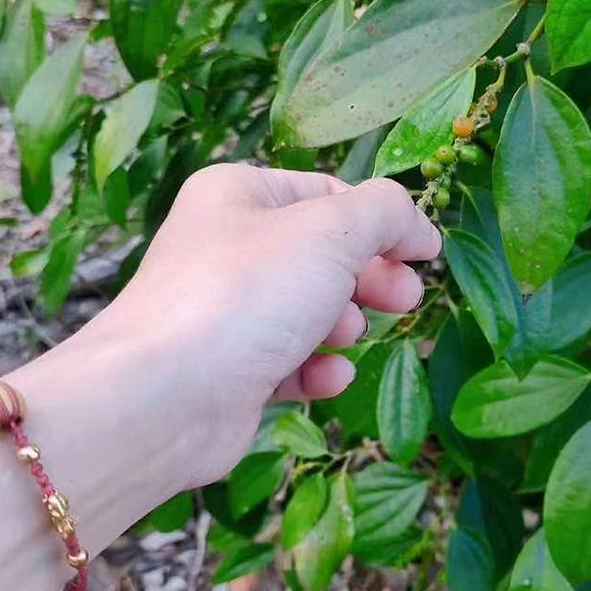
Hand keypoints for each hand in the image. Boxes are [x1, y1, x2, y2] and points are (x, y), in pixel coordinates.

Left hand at [87, 164, 440, 488]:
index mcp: (238, 196)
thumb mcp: (332, 233)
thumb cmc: (247, 294)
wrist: (166, 396)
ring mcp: (226, 314)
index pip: (327, 194)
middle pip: (321, 256)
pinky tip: (328, 377)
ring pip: (307, 311)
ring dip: (341, 324)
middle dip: (368, 277)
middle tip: (403, 300)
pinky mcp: (230, 372)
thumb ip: (386, 215)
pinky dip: (314, 368)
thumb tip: (419, 229)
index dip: (382, 223)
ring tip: (347, 334)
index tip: (424, 255)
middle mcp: (226, 248)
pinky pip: (288, 362)